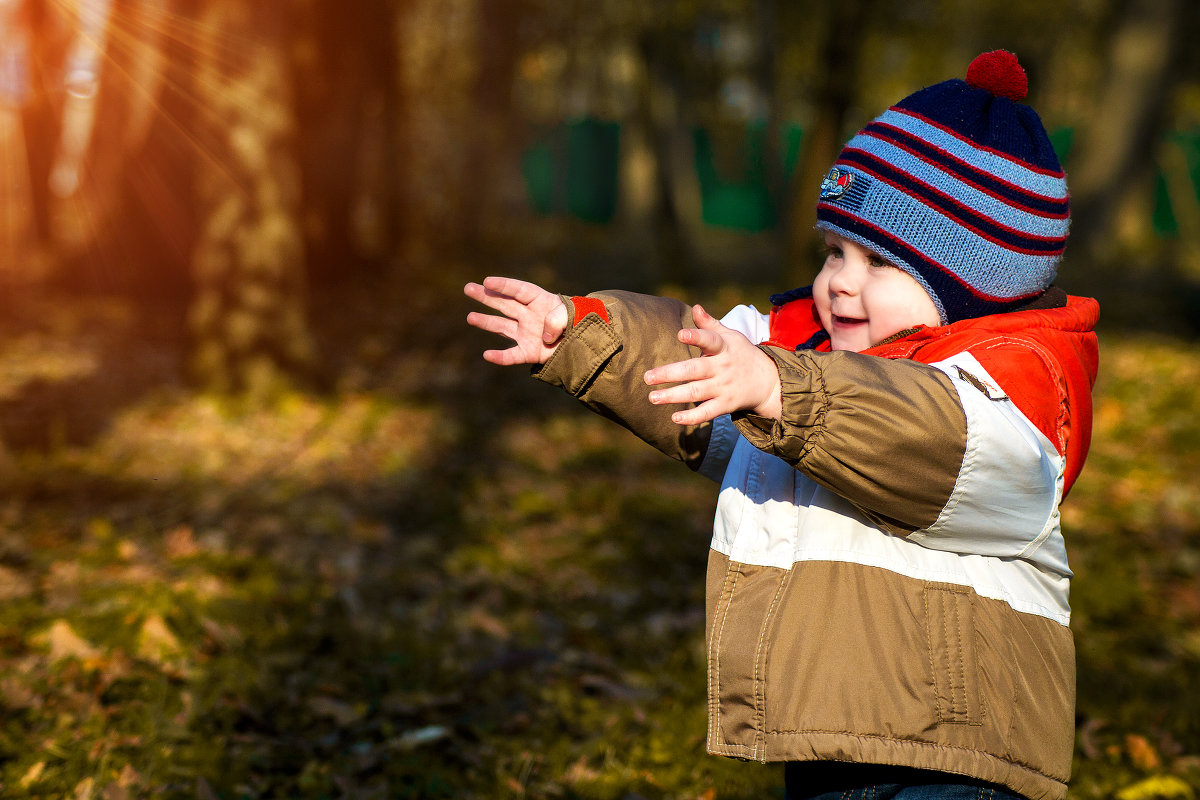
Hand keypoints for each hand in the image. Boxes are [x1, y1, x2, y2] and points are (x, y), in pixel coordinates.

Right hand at [464, 276, 568, 364]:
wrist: (581, 341)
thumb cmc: (576, 322)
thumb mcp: (570, 315)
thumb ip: (557, 320)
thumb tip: (543, 336)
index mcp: (539, 300)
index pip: (519, 290)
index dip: (503, 285)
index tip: (487, 281)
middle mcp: (528, 315)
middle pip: (504, 304)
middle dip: (486, 296)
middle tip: (468, 288)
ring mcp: (526, 333)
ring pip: (502, 326)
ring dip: (486, 322)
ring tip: (470, 317)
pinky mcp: (528, 352)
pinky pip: (512, 355)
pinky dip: (500, 357)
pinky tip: (487, 355)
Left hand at [644, 305, 781, 425]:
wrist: (768, 380)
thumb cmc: (741, 354)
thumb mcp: (731, 336)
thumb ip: (710, 324)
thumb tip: (695, 307)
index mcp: (723, 347)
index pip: (709, 340)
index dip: (696, 337)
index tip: (680, 334)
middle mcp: (722, 367)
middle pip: (694, 370)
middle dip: (670, 373)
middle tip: (647, 377)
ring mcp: (724, 387)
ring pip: (696, 392)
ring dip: (673, 396)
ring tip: (652, 397)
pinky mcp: (726, 405)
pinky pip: (708, 412)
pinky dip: (692, 417)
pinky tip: (674, 418)